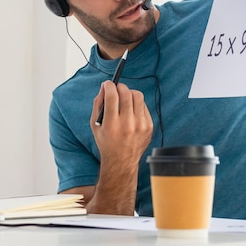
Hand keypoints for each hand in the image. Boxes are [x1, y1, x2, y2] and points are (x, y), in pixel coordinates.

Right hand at [86, 81, 152, 214]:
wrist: (121, 161)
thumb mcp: (96, 125)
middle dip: (120, 87)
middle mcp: (128, 124)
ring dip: (129, 93)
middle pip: (127, 93)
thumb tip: (104, 87)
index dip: (109, 86)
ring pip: (138, 97)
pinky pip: (144, 106)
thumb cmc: (106, 141)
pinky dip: (136, 104)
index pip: (112, 96)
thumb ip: (98, 104)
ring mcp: (141, 126)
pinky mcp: (149, 127)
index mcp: (112, 124)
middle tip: (116, 88)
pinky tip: (131, 110)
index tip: (107, 84)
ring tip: (125, 97)